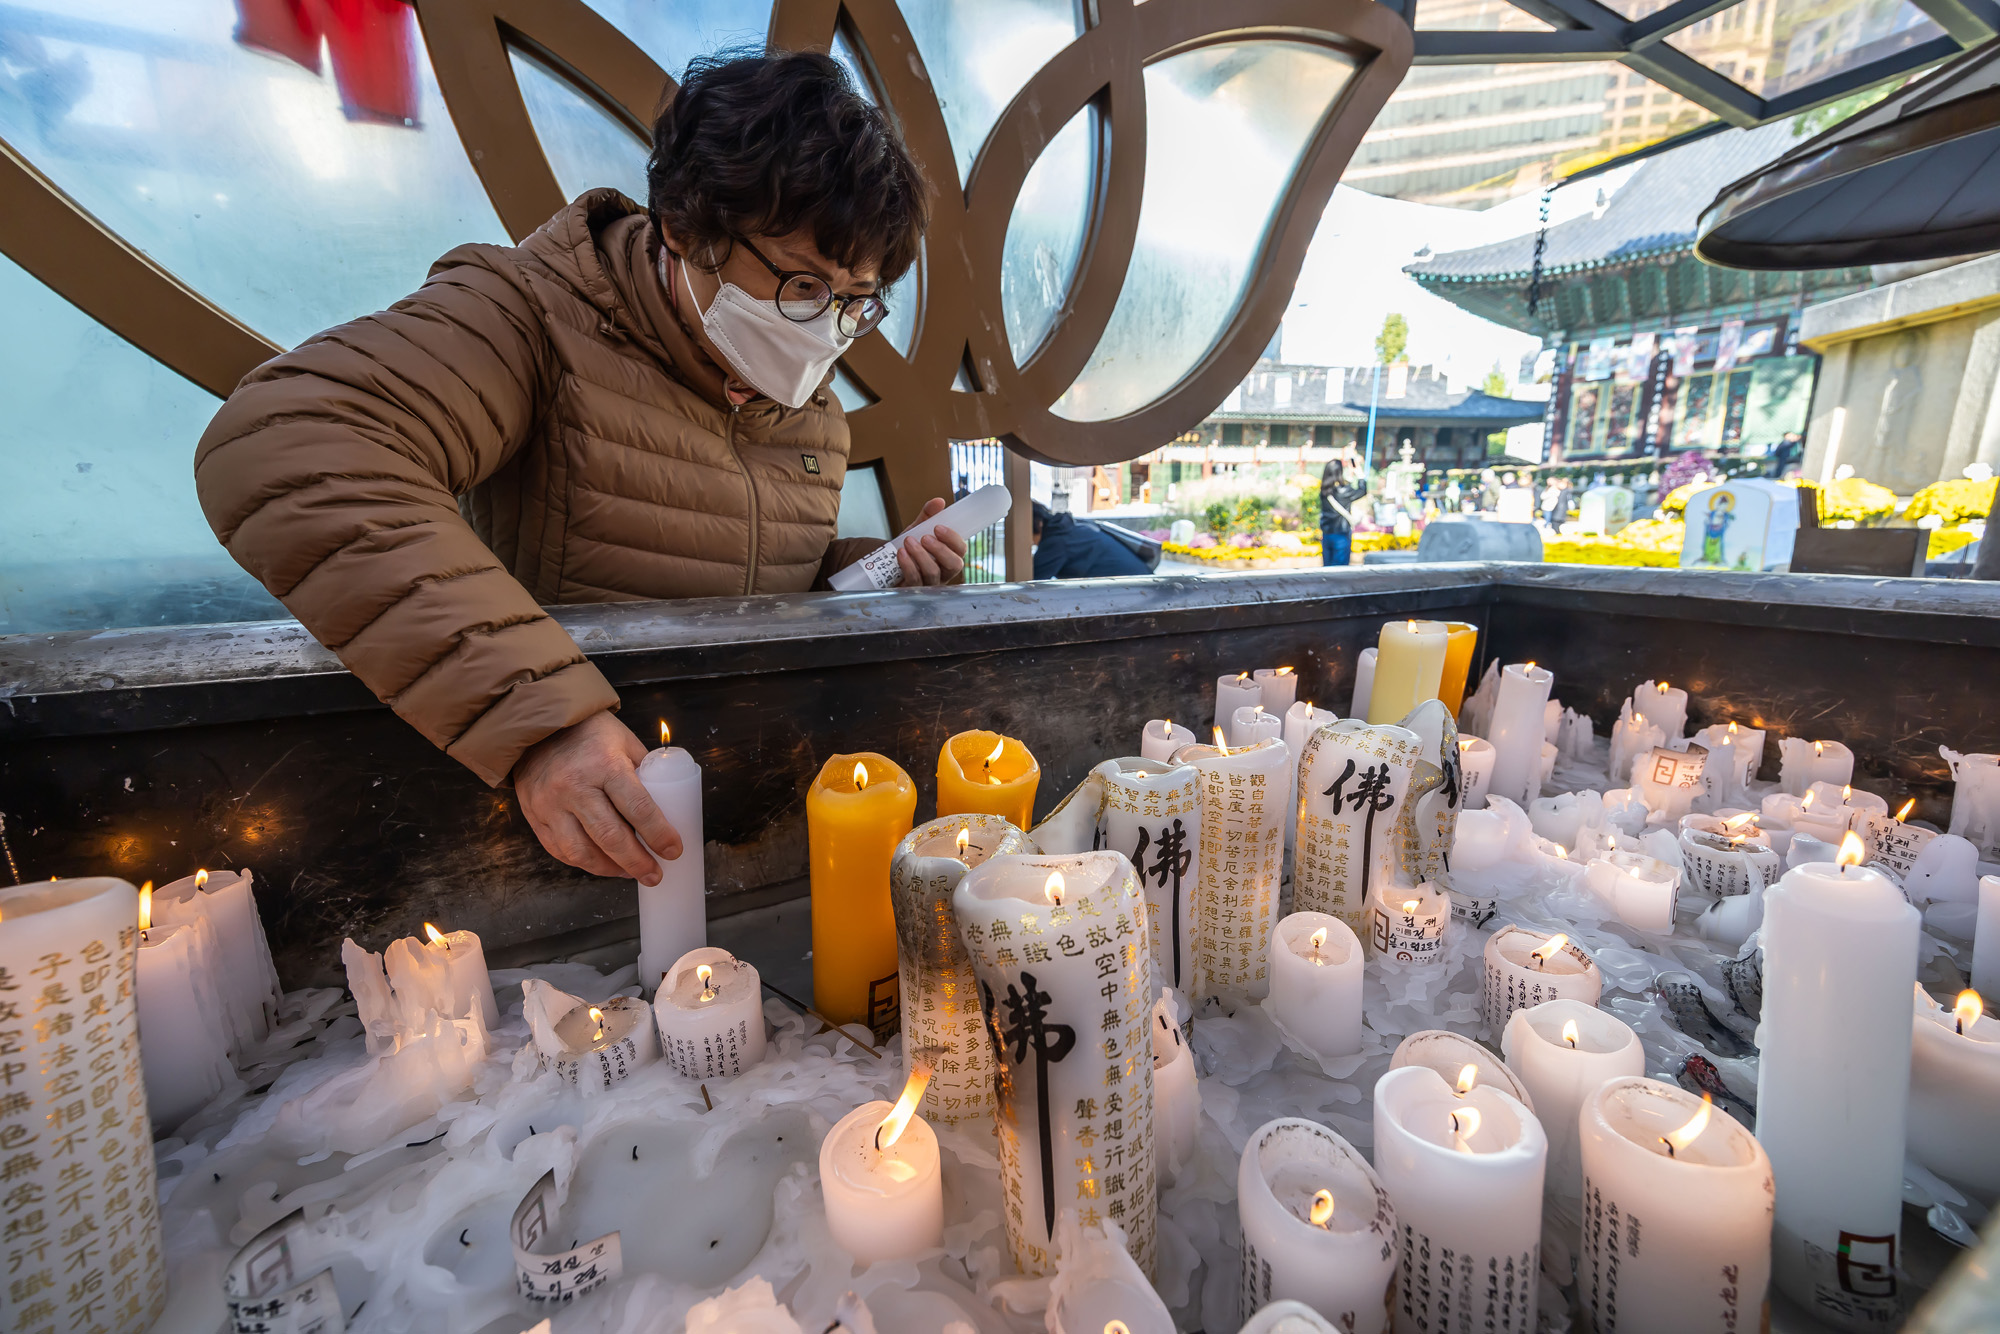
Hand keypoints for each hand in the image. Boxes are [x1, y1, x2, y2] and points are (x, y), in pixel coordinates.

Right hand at [514, 711, 682, 883]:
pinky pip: (560, 850)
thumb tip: (668, 807)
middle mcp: (575, 786)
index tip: (673, 850)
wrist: (539, 725)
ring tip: (629, 872)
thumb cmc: (590, 733)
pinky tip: (601, 862)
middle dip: (637, 862)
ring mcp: (550, 804)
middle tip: (655, 875)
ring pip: (581, 851)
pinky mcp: (535, 816)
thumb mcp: (625, 743)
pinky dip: (583, 862)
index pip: (638, 808)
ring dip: (609, 869)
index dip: (659, 835)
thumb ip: (643, 773)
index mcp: (605, 765)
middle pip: (610, 837)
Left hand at [895, 497, 967, 585]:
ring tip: (908, 541)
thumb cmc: (908, 547)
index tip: (938, 527)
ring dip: (920, 555)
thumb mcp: (917, 529)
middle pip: (954, 565)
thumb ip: (928, 516)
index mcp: (949, 556)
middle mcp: (944, 572)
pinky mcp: (914, 590)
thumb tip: (939, 501)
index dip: (953, 539)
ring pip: (933, 573)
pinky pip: (915, 580)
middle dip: (940, 549)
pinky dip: (908, 565)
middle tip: (925, 537)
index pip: (961, 549)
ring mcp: (930, 583)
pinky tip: (901, 553)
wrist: (885, 564)